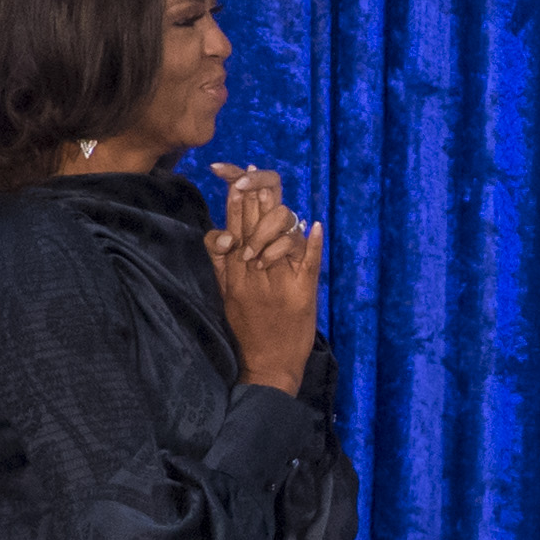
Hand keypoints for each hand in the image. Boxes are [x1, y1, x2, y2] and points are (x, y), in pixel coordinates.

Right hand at [208, 161, 324, 393]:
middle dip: (255, 195)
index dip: (236, 196)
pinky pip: (309, 262)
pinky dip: (313, 242)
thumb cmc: (246, 330)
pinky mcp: (301, 294)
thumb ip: (222, 262)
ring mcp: (277, 281)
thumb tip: (225, 231)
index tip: (239, 175)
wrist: (266, 365)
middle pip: (253, 222)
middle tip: (256, 174)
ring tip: (281, 204)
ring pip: (279, 236)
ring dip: (279, 217)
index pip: (233, 224)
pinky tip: (316, 224)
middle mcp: (251, 272)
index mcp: (233, 270)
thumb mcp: (225, 293)